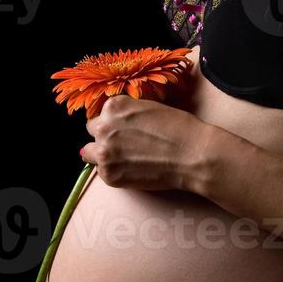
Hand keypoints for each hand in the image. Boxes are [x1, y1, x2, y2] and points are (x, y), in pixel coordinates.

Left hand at [80, 95, 213, 192]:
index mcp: (114, 107)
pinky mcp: (109, 174)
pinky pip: (102, 172)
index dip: (113, 123)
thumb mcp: (148, 108)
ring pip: (91, 153)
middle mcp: (104, 127)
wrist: (192, 154)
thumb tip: (114, 124)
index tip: (124, 130)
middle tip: (126, 145)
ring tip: (128, 159)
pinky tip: (134, 169)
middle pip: (93, 131)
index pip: (102, 114)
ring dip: (105, 155)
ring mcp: (104, 152)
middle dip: (105, 137)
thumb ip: (127, 114)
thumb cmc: (178, 128)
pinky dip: (114, 172)